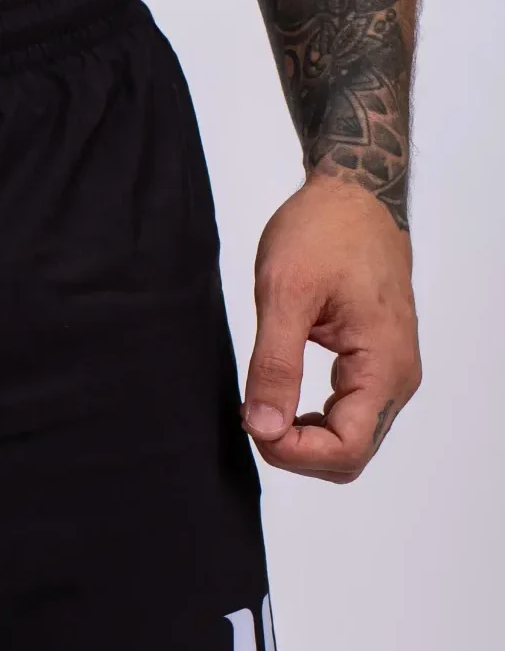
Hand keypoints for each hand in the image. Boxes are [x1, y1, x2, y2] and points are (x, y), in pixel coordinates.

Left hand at [240, 176, 420, 482]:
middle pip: (350, 456)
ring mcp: (389, 372)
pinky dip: (311, 422)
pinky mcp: (375, 364)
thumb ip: (275, 365)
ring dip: (302, 439)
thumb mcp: (285, 295)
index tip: (253, 422)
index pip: (347, 449)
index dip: (293, 452)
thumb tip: (264, 426)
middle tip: (253, 414)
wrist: (352, 194)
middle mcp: (397, 377)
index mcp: (384, 365)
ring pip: (349, 442)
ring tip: (263, 403)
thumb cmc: (325, 231)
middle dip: (295, 451)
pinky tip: (279, 395)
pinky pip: (348, 417)